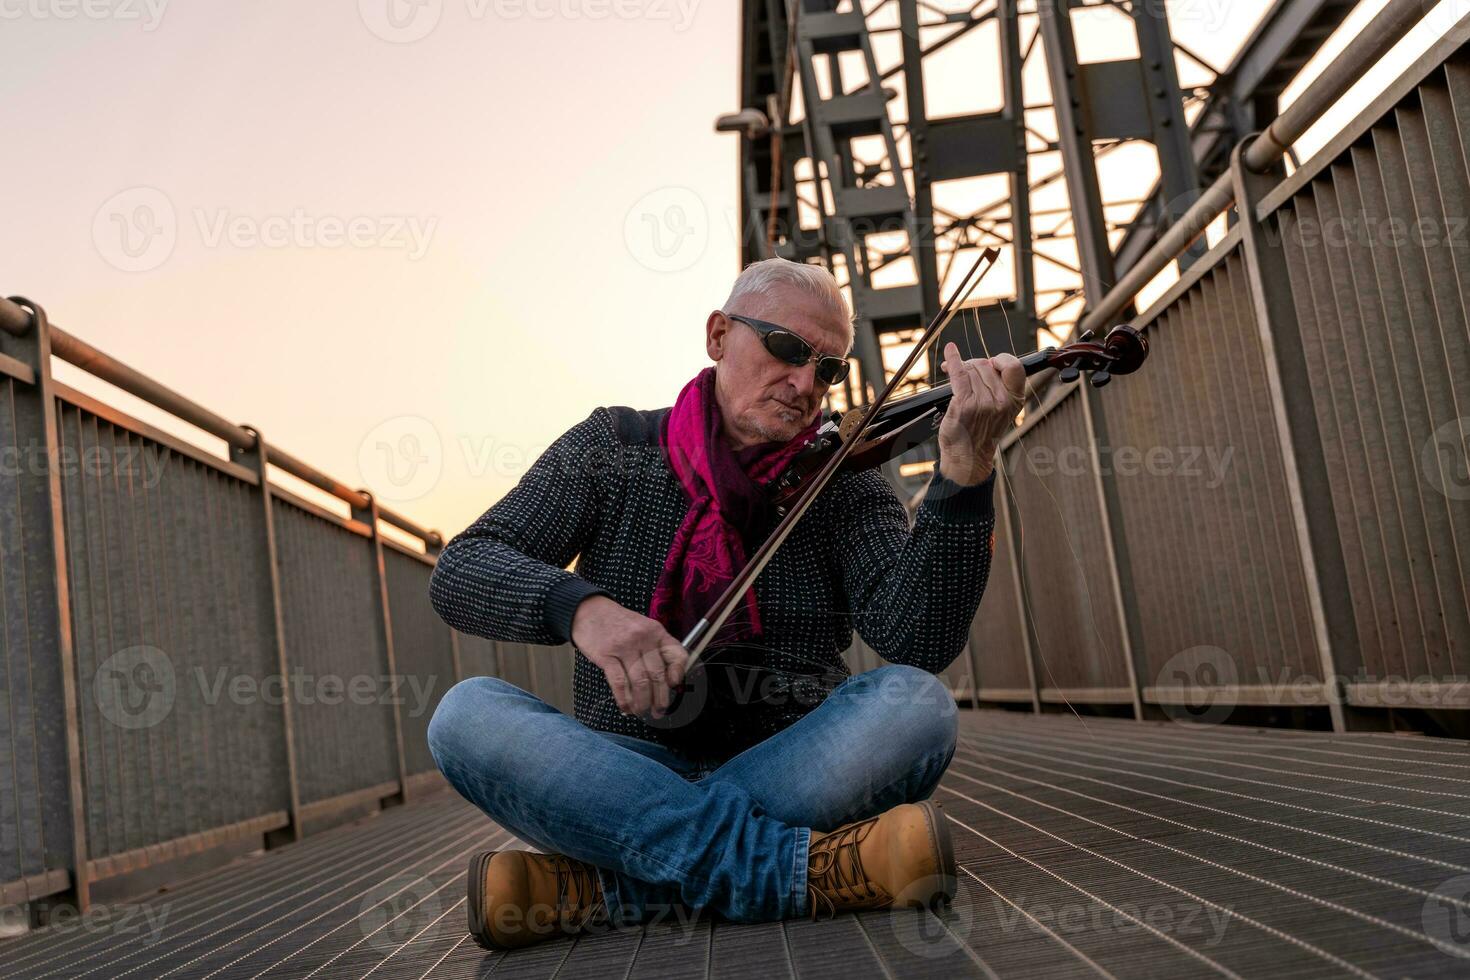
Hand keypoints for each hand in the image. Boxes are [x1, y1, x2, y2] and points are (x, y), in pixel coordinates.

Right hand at [570, 595, 688, 718]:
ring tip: (642, 711)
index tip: (675, 686)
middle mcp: (643, 638)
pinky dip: (624, 699)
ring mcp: (624, 647)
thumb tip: (669, 680)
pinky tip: (626, 707)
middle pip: (658, 674)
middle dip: (660, 698)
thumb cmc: (618, 623)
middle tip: (659, 711)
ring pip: (640, 682)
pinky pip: (619, 683)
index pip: (676, 654)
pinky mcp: (606, 655)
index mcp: (656, 631)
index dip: (679, 673)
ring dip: (642, 702)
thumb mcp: (643, 628)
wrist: (589, 610)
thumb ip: (656, 649)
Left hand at [936, 342, 1025, 484]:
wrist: (968, 457)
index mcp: (1015, 400)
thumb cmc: (981, 432)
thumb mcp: (1001, 411)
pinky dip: (953, 360)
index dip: (1001, 360)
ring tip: (954, 373)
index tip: (990, 363)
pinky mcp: (965, 404)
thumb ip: (999, 387)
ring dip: (960, 367)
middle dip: (973, 364)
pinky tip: (950, 351)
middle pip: (986, 365)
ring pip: (971, 369)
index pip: (1014, 367)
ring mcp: (983, 402)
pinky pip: (959, 374)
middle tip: (964, 371)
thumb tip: (984, 361)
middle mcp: (1001, 401)